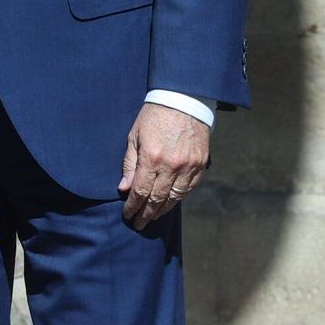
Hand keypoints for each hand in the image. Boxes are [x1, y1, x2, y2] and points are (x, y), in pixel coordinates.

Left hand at [119, 103, 209, 228]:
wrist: (184, 100)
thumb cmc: (154, 116)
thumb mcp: (135, 136)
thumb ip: (130, 164)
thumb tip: (124, 188)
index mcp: (152, 158)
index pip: (141, 192)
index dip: (133, 206)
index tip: (128, 215)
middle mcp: (172, 166)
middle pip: (157, 199)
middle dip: (146, 214)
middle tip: (139, 224)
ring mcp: (188, 167)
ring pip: (175, 198)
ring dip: (162, 210)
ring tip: (152, 217)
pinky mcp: (200, 165)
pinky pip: (189, 189)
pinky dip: (178, 198)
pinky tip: (170, 203)